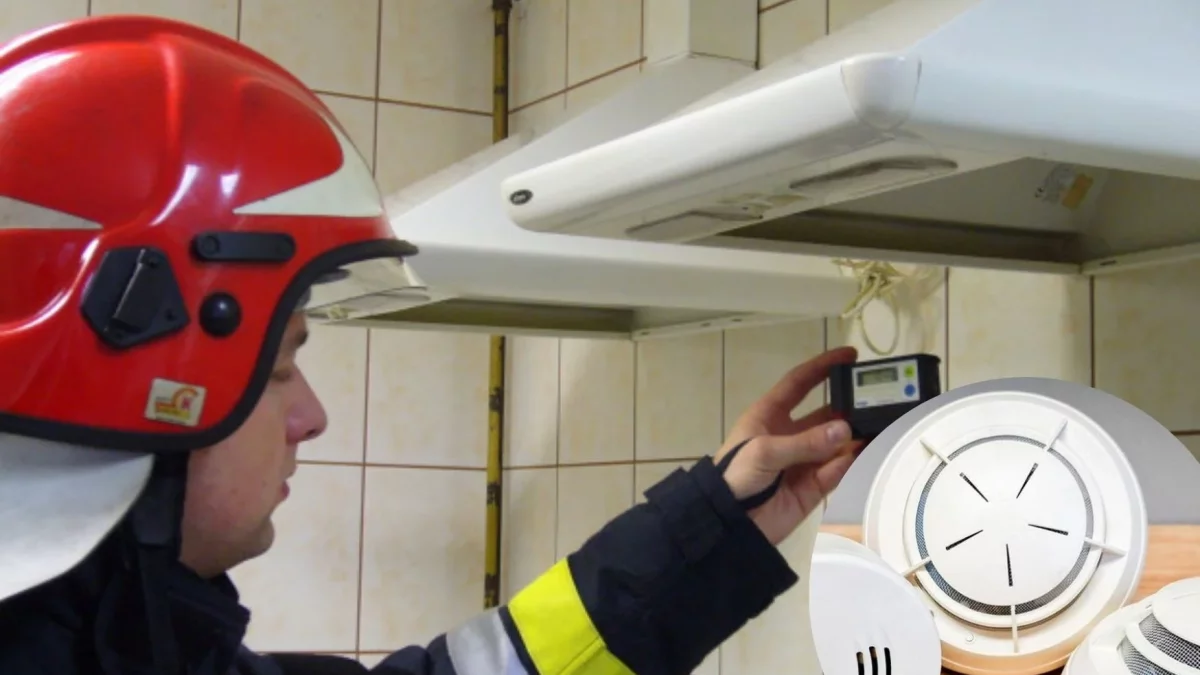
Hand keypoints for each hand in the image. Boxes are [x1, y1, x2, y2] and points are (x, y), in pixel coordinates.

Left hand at [714, 347, 864, 544]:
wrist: (728, 523)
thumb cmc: (736, 476)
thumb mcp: (765, 452)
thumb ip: (806, 442)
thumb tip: (847, 430)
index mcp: (769, 416)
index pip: (799, 383)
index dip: (822, 367)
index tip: (850, 356)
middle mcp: (789, 434)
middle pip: (825, 414)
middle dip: (848, 407)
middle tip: (875, 400)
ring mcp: (802, 461)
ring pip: (836, 443)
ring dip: (854, 436)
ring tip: (878, 426)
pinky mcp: (812, 487)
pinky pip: (836, 471)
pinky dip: (848, 463)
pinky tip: (859, 454)